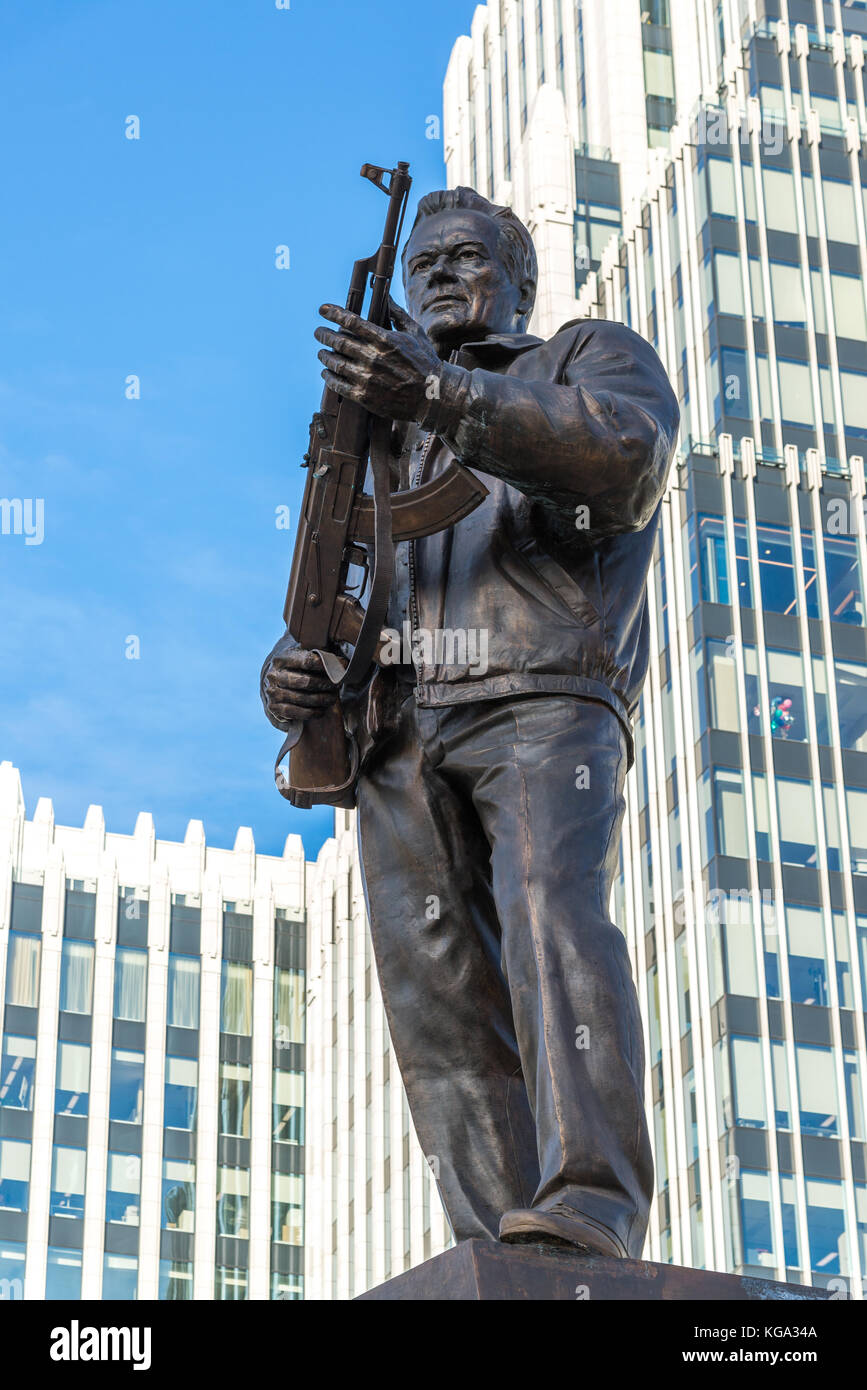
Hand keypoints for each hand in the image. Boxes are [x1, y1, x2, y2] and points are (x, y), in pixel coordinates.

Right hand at [260, 632, 333, 729]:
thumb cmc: (296, 665)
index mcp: (282, 657)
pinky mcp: (273, 707)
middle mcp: (274, 674)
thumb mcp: (304, 654)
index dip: (327, 666)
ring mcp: (272, 691)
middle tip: (337, 686)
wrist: (275, 677)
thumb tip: (345, 664)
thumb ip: (321, 656)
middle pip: (305, 682)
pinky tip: (321, 711)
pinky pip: (294, 712)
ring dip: (321, 700)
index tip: (341, 668)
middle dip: (325, 685)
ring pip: (301, 698)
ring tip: (332, 698)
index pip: (307, 661)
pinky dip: (310, 713)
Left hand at [314, 297, 442, 420]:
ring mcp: (367, 378)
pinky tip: (327, 373)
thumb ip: (397, 314)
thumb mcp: (415, 333)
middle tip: (318, 332)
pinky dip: (329, 377)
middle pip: (338, 341)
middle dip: (324, 334)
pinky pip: (338, 385)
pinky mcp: (365, 397)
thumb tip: (385, 296)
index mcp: (384, 340)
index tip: (323, 309)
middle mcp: (373, 357)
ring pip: (335, 363)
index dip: (333, 313)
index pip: (351, 321)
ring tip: (321, 352)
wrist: (433, 396)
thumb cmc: (425, 362)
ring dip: (324, 355)